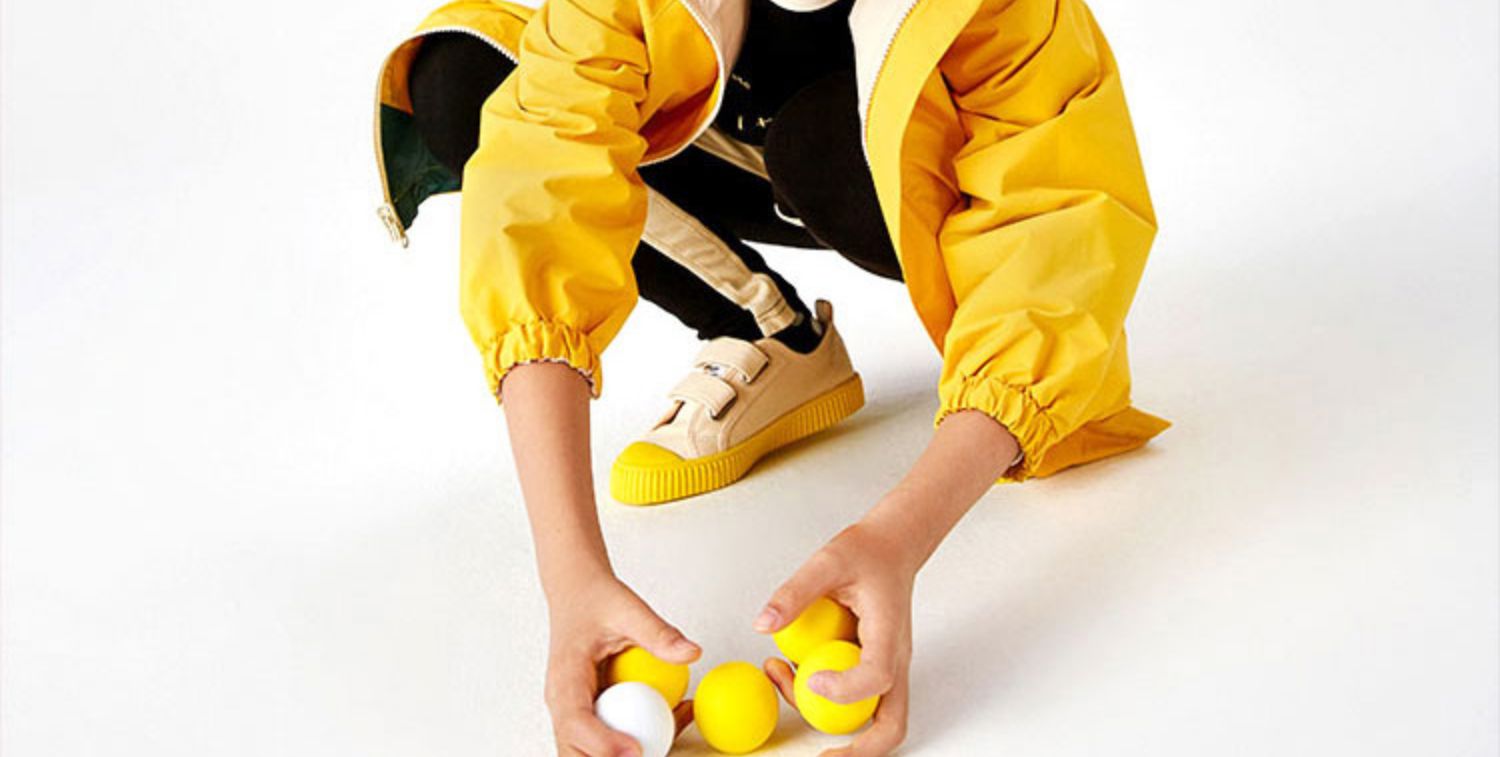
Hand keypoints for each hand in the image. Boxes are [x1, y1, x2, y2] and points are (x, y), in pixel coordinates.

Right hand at [544, 574, 699, 755]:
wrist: (577, 593)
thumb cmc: (595, 599)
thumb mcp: (628, 609)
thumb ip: (658, 632)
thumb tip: (691, 653)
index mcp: (566, 677)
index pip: (575, 721)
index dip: (603, 743)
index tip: (636, 750)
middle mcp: (563, 702)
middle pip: (572, 751)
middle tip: (651, 751)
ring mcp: (572, 711)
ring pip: (585, 753)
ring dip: (621, 755)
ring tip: (671, 729)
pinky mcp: (587, 714)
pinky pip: (604, 741)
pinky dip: (634, 741)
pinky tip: (674, 717)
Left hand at [754, 522, 918, 755]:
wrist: (893, 546)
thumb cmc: (869, 552)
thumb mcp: (828, 560)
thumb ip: (796, 591)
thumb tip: (764, 624)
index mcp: (888, 633)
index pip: (877, 677)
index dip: (844, 689)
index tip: (811, 680)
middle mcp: (894, 659)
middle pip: (891, 725)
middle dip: (860, 751)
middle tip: (822, 756)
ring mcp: (887, 667)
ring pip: (875, 720)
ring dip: (834, 724)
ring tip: (784, 686)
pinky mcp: (874, 667)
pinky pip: (856, 699)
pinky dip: (825, 698)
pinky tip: (789, 672)